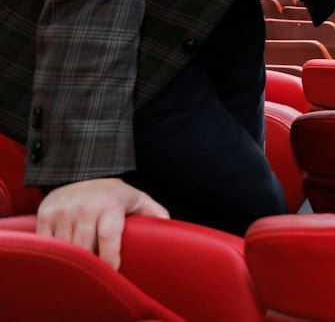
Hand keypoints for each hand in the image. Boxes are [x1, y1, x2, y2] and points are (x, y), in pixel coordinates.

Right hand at [36, 178, 167, 271]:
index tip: (113, 272)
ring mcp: (63, 212)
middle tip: (98, 276)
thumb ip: (155, 213)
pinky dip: (57, 254)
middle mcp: (85, 208)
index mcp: (110, 205)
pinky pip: (48, 243)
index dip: (110, 257)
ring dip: (74, 261)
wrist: (81, 174)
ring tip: (83, 270)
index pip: (109, 236)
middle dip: (91, 264)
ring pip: (66, 248)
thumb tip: (171, 229)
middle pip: (85, 247)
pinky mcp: (45, 216)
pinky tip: (66, 259)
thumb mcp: (138, 199)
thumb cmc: (114, 195)